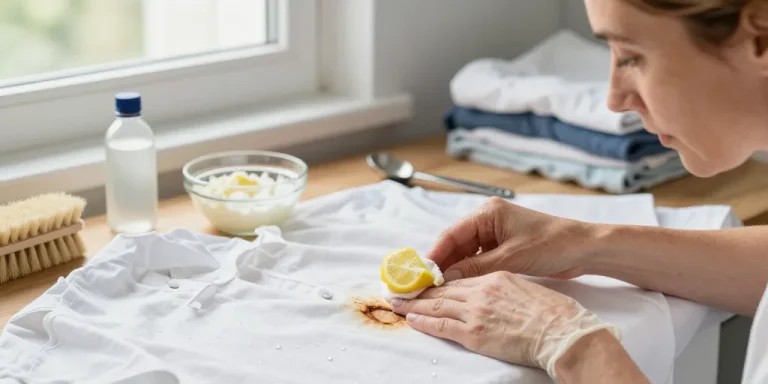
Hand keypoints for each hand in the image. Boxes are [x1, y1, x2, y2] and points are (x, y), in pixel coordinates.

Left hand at [392, 271, 620, 378]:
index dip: (439, 281)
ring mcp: (476, 311)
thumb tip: (488, 294)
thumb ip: (502, 287)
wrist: (561, 330)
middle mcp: (481, 290)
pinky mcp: (474, 332)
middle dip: (420, 290)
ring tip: (398, 304)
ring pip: (437, 305)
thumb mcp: (524, 288)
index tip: (425, 281)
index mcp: (495, 276)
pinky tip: (412, 319)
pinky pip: (442, 325)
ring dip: (415, 305)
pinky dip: (424, 321)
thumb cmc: (552, 312)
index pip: (460, 278)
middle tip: (401, 290)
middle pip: (443, 289)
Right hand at [427, 197, 596, 280]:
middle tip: (428, 285)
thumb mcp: (510, 259)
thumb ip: (476, 268)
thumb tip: (446, 279)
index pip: (452, 234)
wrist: (583, 249)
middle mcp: (488, 220)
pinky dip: (470, 272)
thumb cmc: (550, 245)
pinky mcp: (504, 247)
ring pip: (466, 253)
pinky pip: (479, 259)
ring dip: (456, 270)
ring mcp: (496, 234)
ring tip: (441, 289)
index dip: (435, 254)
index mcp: (488, 213)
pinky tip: (462, 286)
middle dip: (444, 264)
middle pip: (456, 243)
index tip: (423, 274)